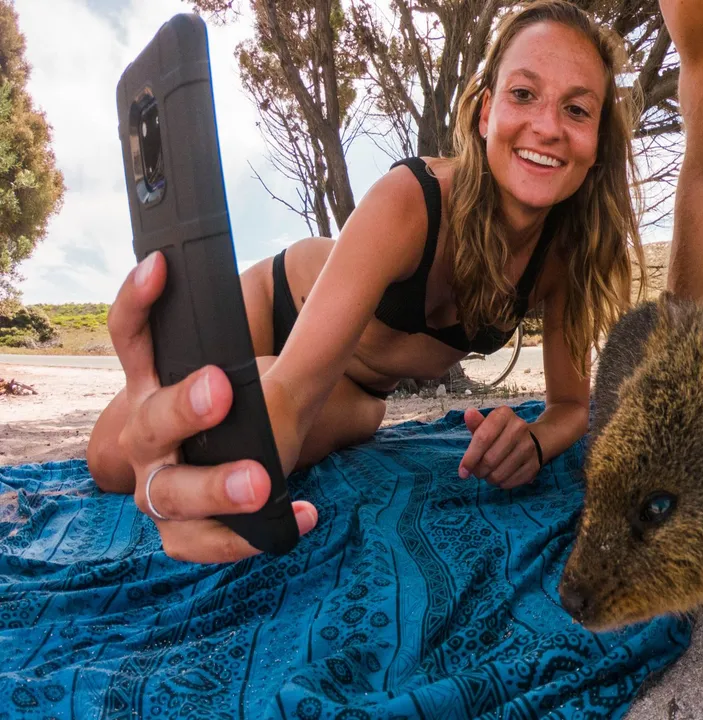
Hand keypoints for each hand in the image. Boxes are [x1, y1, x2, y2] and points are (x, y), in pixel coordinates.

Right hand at [109, 252, 317, 562]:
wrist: (257, 469)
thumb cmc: (254, 409)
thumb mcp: (273, 372)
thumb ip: (297, 344)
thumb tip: (346, 301)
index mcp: (158, 383)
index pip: (133, 336)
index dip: (138, 301)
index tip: (164, 265)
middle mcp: (148, 436)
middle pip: (147, 423)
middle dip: (181, 408)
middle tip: (222, 390)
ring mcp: (160, 486)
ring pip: (166, 493)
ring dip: (211, 486)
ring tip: (260, 481)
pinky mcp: (184, 530)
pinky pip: (198, 543)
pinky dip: (244, 537)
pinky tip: (301, 516)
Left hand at [459, 407, 540, 488]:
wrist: (532, 439)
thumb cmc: (501, 434)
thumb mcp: (487, 426)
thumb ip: (476, 423)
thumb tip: (468, 413)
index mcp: (504, 415)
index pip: (482, 438)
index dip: (469, 458)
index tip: (462, 471)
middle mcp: (519, 428)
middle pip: (489, 459)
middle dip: (478, 471)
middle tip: (477, 471)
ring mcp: (529, 447)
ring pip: (499, 474)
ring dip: (489, 478)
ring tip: (489, 473)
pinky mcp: (534, 465)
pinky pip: (510, 482)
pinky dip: (501, 483)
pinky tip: (502, 475)